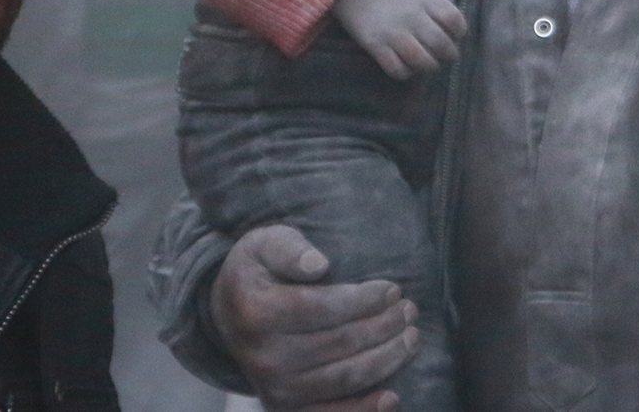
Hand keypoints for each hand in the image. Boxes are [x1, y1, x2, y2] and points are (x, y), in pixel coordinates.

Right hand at [211, 225, 417, 411]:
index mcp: (258, 312)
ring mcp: (273, 388)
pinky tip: (392, 398)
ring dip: (385, 359)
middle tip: (410, 311)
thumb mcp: (265, 243)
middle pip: (339, 343)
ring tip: (411, 338)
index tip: (392, 289)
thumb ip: (291, 249)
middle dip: (383, 326)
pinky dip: (362, 409)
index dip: (363, 300)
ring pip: (343, 378)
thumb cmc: (258, 272)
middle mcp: (264, 356)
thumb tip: (318, 263)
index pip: (322, 308)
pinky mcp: (283, 407)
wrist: (227, 314)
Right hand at [333, 0, 466, 78]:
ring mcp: (394, 32)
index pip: (455, 20)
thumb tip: (450, 27)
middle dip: (449, 54)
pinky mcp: (376, 46)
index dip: (459, 32)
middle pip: (442, 44)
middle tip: (445, 55)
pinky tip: (405, 66)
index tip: (455, 35)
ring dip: (429, 66)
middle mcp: (413, 16)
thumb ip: (433, 5)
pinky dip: (406, 73)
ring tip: (427, 63)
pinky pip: (397, 70)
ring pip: (422, 61)